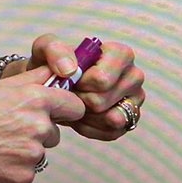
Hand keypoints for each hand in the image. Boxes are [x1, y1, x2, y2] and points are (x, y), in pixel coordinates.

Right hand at [0, 66, 84, 182]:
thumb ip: (33, 79)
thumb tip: (57, 71)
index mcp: (36, 99)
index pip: (75, 107)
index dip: (66, 110)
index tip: (58, 114)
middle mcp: (38, 126)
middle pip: (55, 133)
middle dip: (37, 133)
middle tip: (7, 130)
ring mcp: (31, 153)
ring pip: (39, 153)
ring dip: (24, 152)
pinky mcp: (22, 176)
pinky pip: (27, 173)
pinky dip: (12, 171)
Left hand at [27, 33, 145, 141]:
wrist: (55, 85)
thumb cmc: (54, 65)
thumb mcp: (46, 49)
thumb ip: (55, 50)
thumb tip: (71, 70)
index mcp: (121, 54)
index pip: (102, 80)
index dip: (80, 84)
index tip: (72, 78)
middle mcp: (134, 75)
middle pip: (101, 102)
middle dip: (80, 101)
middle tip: (72, 92)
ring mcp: (135, 99)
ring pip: (108, 119)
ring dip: (85, 115)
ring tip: (76, 103)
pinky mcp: (130, 119)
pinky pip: (111, 133)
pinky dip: (91, 128)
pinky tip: (81, 117)